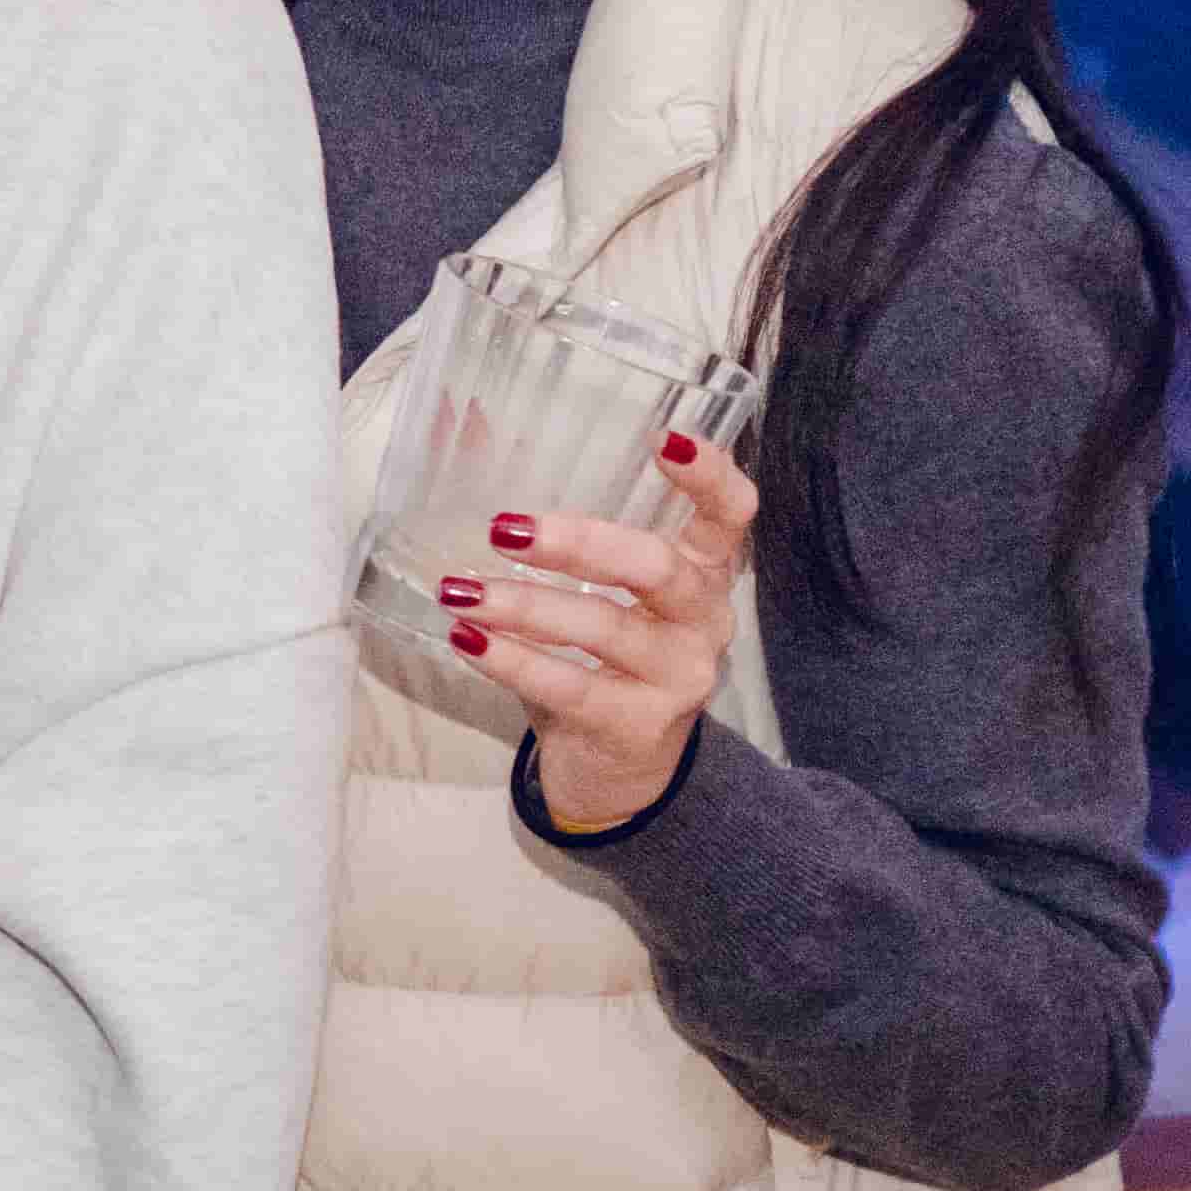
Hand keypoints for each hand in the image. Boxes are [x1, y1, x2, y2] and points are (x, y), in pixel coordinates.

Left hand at [448, 432, 758, 838]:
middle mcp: (703, 620)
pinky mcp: (639, 725)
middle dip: (582, 543)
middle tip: (505, 528)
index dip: (709, 476)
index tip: (664, 438)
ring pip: (606, 630)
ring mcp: (678, 676)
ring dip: (524, 606)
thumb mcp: (591, 587)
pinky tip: (467, 639)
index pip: (730, 515)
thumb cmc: (601, 655)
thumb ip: (549, 519)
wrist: (617, 768)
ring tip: (459, 591)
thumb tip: (468, 423)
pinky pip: (572, 687)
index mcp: (702, 572)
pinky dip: (513, 661)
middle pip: (658, 568)